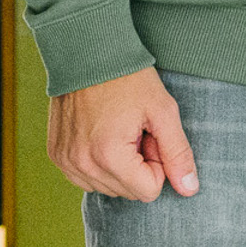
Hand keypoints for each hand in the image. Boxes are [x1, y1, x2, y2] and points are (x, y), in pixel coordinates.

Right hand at [48, 65, 197, 201]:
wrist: (89, 55)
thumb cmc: (130, 80)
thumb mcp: (163, 111)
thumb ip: (178, 153)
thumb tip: (189, 189)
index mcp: (109, 156)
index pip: (148, 191)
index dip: (158, 163)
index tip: (152, 135)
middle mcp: (81, 165)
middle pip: (127, 191)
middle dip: (139, 164)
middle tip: (137, 130)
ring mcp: (65, 162)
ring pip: (107, 187)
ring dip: (120, 165)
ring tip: (120, 129)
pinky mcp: (56, 156)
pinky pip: (85, 178)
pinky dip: (100, 162)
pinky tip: (103, 133)